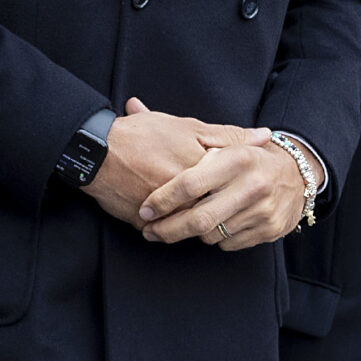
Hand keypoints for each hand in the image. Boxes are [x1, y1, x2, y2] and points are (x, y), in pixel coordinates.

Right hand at [83, 97, 268, 229]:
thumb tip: (265, 137)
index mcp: (201, 170)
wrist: (95, 151)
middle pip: (216, 211)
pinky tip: (172, 221)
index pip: (233, 188)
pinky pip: (166, 233)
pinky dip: (170, 229)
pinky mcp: (146, 224)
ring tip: (198, 215)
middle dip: (222, 211)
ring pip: (193, 227)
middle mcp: (187, 196)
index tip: (239, 187)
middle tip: (221, 205)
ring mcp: (166, 213)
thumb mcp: (186, 126)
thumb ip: (228, 135)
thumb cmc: (140, 134)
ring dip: (198, 224)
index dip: (237, 188)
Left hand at [137, 134, 314, 248]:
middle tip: (150, 231)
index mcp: (237, 158)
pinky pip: (229, 244)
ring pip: (212, 234)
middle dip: (168, 230)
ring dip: (192, 233)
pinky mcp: (270, 230)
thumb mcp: (222, 141)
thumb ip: (178, 130)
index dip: (163, 200)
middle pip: (199, 219)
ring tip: (180, 224)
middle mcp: (252, 185)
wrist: (297, 174)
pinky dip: (216, 238)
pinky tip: (211, 227)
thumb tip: (133, 104)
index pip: (190, 184)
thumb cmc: (247, 156)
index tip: (144, 209)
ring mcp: (263, 211)